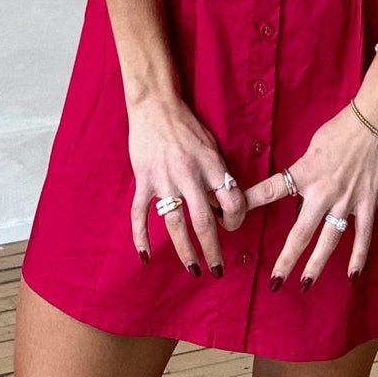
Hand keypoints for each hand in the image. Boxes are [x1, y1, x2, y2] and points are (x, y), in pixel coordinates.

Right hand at [127, 90, 244, 276]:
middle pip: (204, 221)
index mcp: (211, 164)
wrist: (155, 105)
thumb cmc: (187, 126)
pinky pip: (140, 214)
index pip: (232, 199)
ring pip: (175, 224)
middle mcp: (189, 174)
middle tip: (218, 271)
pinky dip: (141, 237)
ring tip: (194, 270)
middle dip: (213, 250)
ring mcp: (164, 179)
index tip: (232, 227)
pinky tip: (145, 256)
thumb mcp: (210, 146)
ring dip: (185, 251)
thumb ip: (216, 175)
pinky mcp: (144, 179)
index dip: (237, 219)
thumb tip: (221, 207)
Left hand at [241, 97, 377, 286]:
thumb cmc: (343, 126)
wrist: (377, 119)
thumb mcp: (314, 146)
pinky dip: (358, 258)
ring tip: (305, 285)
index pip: (270, 191)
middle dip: (286, 260)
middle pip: (300, 232)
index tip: (229, 218)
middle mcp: (323, 191)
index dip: (249, 204)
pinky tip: (351, 277)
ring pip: (329, 240)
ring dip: (316, 265)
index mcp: (305, 173)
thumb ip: (305, 170)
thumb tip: (299, 189)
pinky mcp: (368, 202)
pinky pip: (363, 236)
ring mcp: (347, 200)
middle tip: (274, 282)